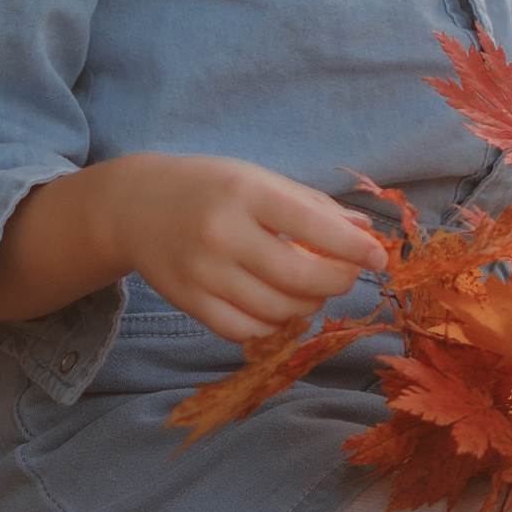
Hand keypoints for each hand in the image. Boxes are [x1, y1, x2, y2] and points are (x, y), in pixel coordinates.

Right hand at [0, 152, 387, 341]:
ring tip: (309, 285)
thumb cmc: (209, 188)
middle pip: (300, 277)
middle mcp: (222, 234)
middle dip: (336, 281)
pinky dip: (273, 324)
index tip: (378, 257)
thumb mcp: (258, 180)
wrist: (134, 206)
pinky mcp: (190, 303)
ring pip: (278, 310)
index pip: (312, 226)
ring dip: (308, 303)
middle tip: (344, 274)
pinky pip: (247, 331)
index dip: (353, 248)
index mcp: (244, 193)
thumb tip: (365, 235)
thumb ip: (312, 206)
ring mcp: (203, 274)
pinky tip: (278, 304)